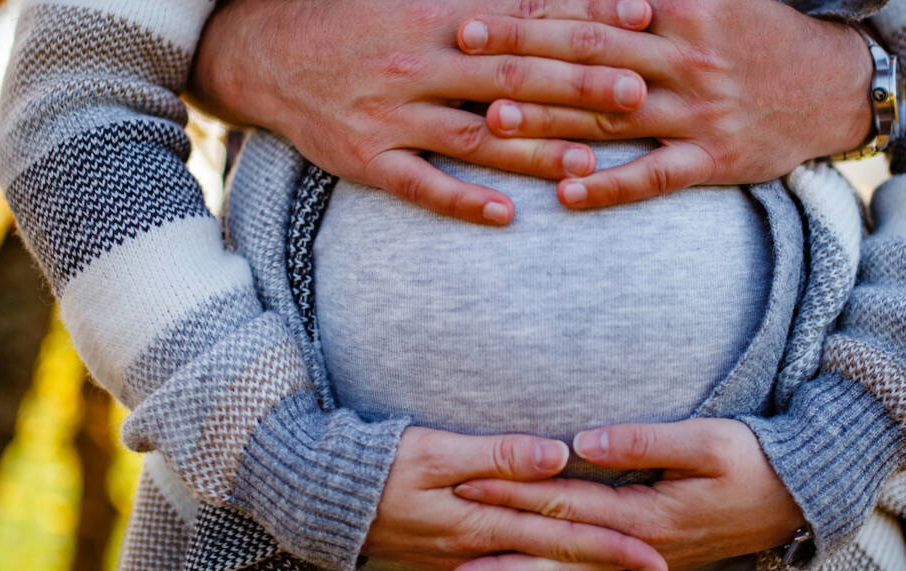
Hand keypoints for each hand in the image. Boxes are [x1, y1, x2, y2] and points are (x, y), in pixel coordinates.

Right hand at [190, 0, 654, 223]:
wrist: (263, 52)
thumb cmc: (355, 20)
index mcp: (439, 15)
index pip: (526, 17)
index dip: (585, 20)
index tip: (642, 22)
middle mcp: (420, 61)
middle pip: (512, 77)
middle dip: (578, 87)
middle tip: (637, 96)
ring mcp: (392, 112)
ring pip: (474, 135)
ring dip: (533, 151)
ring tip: (589, 164)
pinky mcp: (366, 156)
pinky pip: (419, 183)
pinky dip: (461, 199)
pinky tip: (504, 215)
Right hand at [362, 427, 667, 570]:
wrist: (321, 496)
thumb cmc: (378, 463)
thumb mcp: (435, 449)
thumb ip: (499, 454)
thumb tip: (558, 455)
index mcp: (483, 520)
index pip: (561, 534)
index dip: (611, 544)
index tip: (655, 551)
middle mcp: (481, 549)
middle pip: (560, 567)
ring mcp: (469, 560)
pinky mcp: (458, 560)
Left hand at [446, 419, 804, 570]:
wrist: (801, 498)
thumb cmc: (756, 459)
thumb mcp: (705, 440)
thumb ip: (642, 441)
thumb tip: (583, 442)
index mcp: (645, 514)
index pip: (564, 506)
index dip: (514, 498)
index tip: (468, 490)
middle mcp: (640, 547)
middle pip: (559, 559)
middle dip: (503, 563)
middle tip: (451, 569)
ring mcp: (648, 561)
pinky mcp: (656, 562)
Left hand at [455, 0, 872, 207]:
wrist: (835, 86)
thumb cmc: (758, 35)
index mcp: (682, 8)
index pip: (593, 7)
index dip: (532, 10)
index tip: (477, 14)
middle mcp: (685, 57)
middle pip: (588, 53)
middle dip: (521, 51)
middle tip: (465, 52)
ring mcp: (698, 111)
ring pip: (611, 116)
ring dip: (550, 118)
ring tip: (495, 119)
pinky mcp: (713, 160)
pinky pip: (654, 176)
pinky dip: (610, 187)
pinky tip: (565, 196)